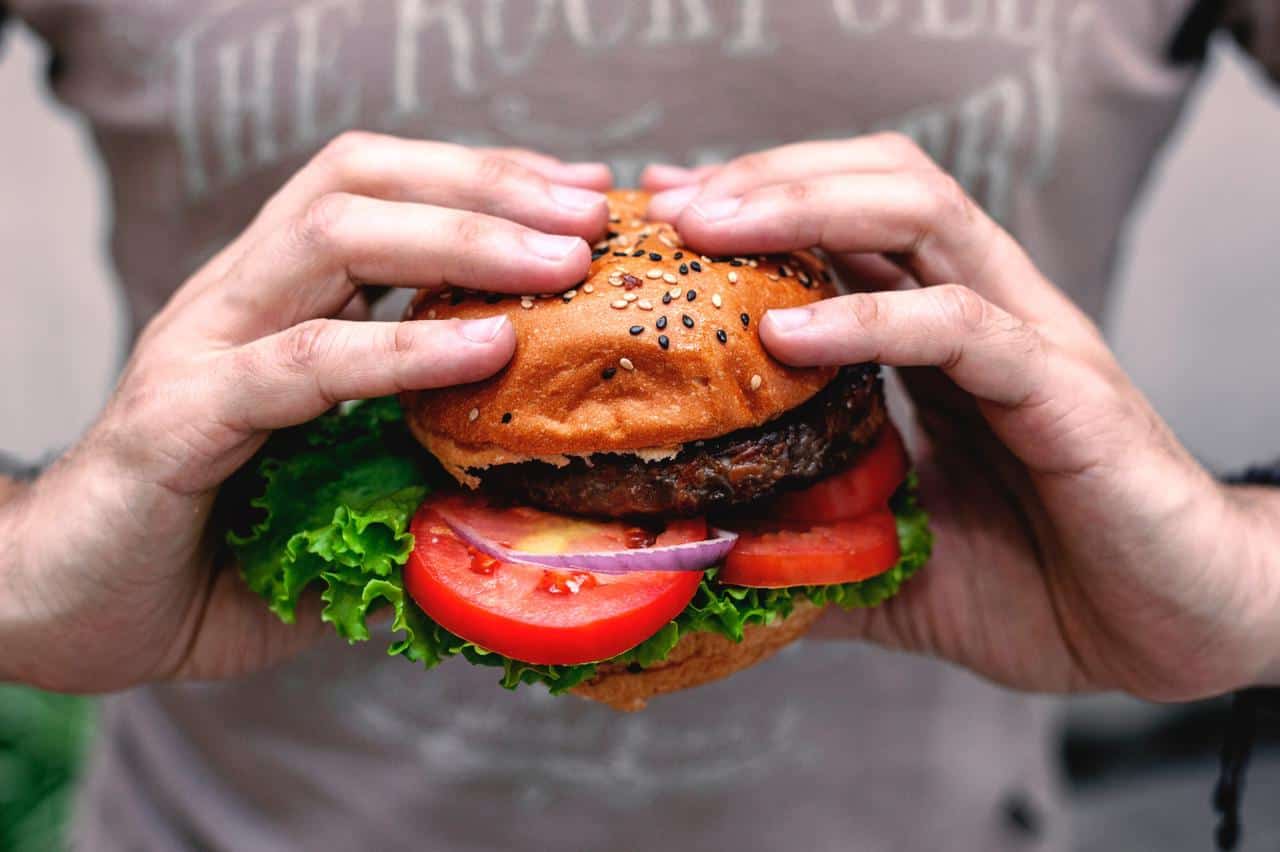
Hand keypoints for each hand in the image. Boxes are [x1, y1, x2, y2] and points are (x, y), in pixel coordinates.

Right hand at [0, 134, 611, 691]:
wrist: (64, 610)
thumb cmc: (211, 553)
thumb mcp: (339, 497)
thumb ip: (420, 471)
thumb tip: (538, 486)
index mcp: (274, 303)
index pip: (379, 193)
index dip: (482, 179)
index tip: (580, 194)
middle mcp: (237, 301)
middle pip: (360, 184)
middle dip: (487, 185)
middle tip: (591, 212)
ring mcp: (201, 349)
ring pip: (331, 239)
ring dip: (461, 238)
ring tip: (561, 263)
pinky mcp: (177, 420)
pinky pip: (299, 364)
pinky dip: (400, 348)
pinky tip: (486, 347)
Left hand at [644, 136, 1279, 700]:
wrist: (1171, 628)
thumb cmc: (1042, 586)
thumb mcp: (891, 565)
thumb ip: (807, 550)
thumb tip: (707, 561)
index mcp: (941, 338)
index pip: (847, 228)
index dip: (755, 204)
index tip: (664, 212)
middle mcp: (982, 314)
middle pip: (878, 184)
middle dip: (768, 178)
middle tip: (672, 207)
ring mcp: (1026, 342)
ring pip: (921, 215)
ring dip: (806, 207)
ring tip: (714, 230)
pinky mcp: (1064, 392)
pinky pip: (962, 325)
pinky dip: (872, 318)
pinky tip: (793, 336)